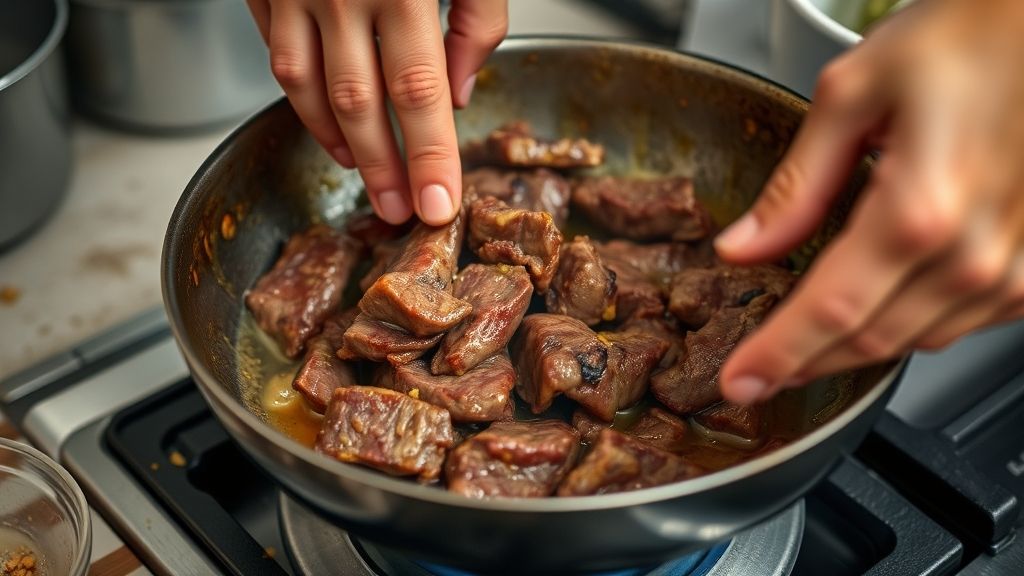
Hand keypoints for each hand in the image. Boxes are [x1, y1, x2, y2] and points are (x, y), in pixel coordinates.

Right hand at [245, 0, 507, 224]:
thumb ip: (477, 18)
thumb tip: (461, 91)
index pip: (419, 92)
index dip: (429, 156)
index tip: (437, 204)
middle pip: (358, 103)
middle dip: (380, 167)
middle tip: (397, 208)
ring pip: (304, 84)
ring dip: (332, 136)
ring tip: (360, 169)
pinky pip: (274, 49)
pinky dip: (298, 92)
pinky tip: (322, 114)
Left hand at [715, 0, 1023, 403]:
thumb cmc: (966, 37)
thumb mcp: (852, 94)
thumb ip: (794, 186)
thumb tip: (744, 247)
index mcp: (918, 212)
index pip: (827, 313)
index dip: (775, 356)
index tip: (739, 383)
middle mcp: (972, 255)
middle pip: (866, 341)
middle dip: (802, 363)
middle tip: (756, 372)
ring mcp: (1012, 272)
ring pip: (912, 343)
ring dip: (851, 350)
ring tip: (803, 345)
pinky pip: (958, 325)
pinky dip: (905, 326)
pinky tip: (875, 310)